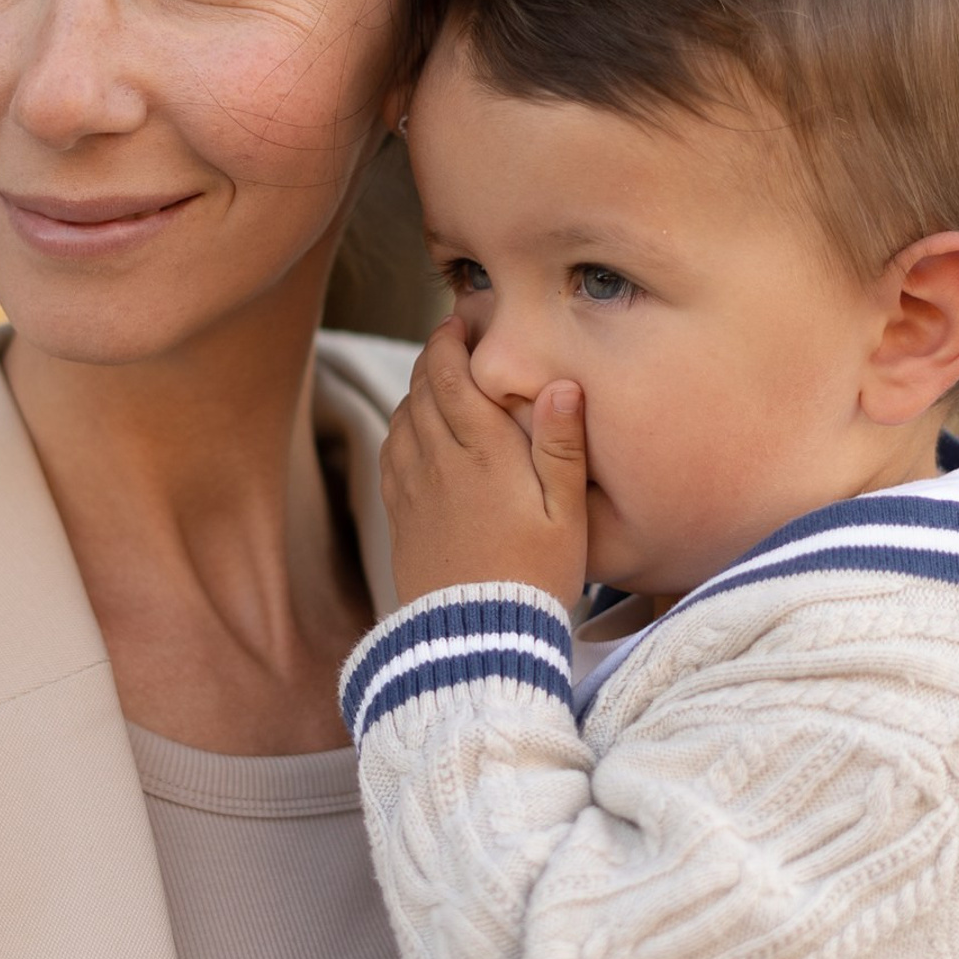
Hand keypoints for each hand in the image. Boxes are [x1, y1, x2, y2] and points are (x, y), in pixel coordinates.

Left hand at [381, 318, 588, 605]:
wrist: (475, 638)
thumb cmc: (535, 577)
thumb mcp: (567, 514)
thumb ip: (562, 446)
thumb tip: (563, 384)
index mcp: (483, 451)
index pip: (450, 374)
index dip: (449, 339)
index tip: (459, 320)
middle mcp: (438, 460)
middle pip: (421, 387)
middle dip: (433, 356)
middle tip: (451, 340)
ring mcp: (412, 487)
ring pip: (402, 416)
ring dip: (417, 390)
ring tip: (441, 382)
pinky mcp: (399, 514)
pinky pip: (391, 452)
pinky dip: (402, 427)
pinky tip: (418, 431)